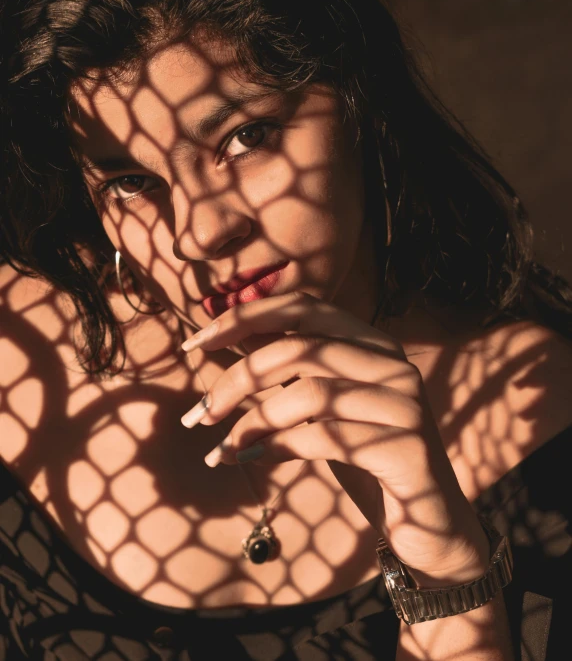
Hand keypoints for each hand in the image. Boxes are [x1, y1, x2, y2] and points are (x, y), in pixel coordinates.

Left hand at [181, 291, 488, 583]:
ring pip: (309, 393)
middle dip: (238, 379)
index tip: (196, 344)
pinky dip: (276, 447)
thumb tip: (230, 337)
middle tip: (199, 415)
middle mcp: (393, 362)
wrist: (429, 524)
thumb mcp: (322, 409)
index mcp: (373, 343)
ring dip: (252, 422)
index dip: (246, 318)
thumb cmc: (364, 459)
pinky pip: (325, 437)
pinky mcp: (407, 445)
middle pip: (301, 349)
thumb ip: (290, 372)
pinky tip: (251, 461)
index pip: (304, 307)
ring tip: (220, 449)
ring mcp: (406, 401)